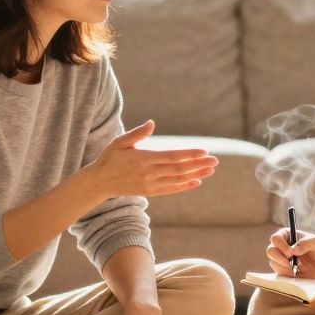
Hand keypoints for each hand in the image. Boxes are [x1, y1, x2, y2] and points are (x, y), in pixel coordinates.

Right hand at [84, 120, 217, 198]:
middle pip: (179, 168)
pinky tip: (197, 181)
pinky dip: (184, 186)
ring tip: (211, 170)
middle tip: (215, 160)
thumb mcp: (119, 142)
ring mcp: (150, 184)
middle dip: (198, 164)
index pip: (171, 156)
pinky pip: (171, 189)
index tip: (204, 151)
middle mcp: (149, 173)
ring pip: (177, 179)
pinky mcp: (150, 192)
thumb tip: (152, 123)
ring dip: (196, 174)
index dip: (189, 155)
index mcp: (143, 158)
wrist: (99, 182)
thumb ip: (137, 133)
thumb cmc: (110, 158)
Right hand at [266, 228, 314, 278]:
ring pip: (273, 263)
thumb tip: (292, 250)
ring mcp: (282, 259)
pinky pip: (279, 273)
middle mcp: (282, 247)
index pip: (275, 238)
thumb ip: (305, 243)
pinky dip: (287, 274)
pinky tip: (298, 273)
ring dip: (286, 267)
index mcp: (288, 235)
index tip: (290, 252)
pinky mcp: (284, 271)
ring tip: (300, 267)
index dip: (281, 246)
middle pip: (270, 251)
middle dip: (281, 258)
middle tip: (293, 262)